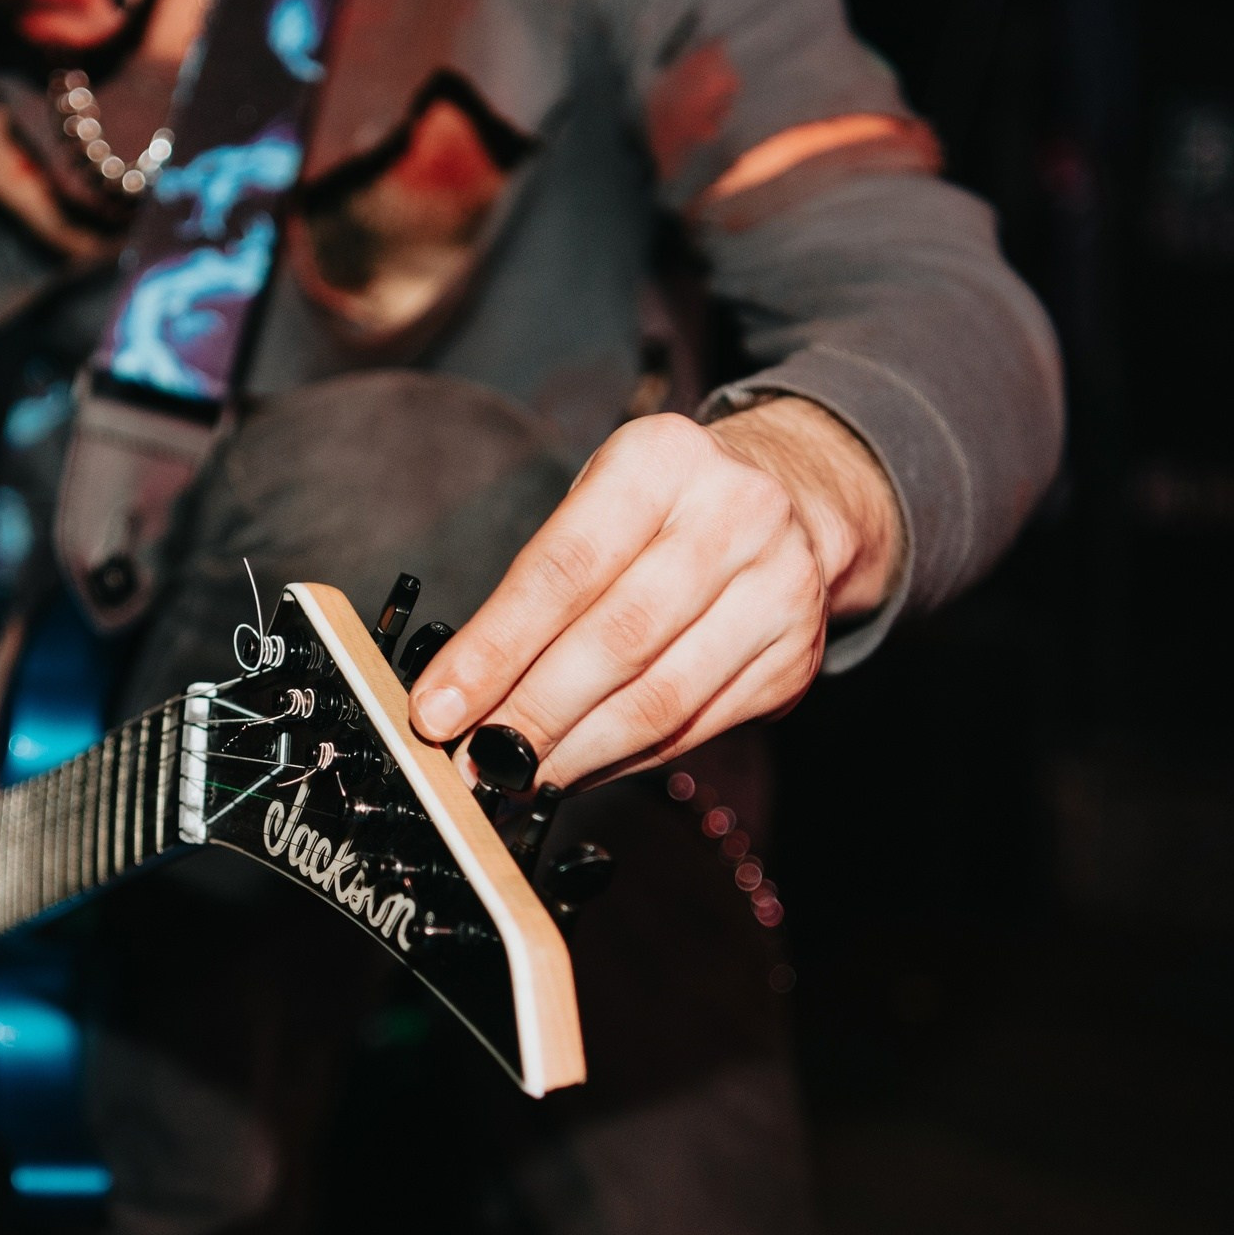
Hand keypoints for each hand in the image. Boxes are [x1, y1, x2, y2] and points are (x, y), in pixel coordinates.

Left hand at [406, 399, 902, 789]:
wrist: (791, 500)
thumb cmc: (661, 508)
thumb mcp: (596, 502)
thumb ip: (532, 586)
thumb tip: (459, 691)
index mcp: (664, 459)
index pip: (562, 570)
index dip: (494, 650)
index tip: (438, 709)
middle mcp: (736, 515)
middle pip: (615, 641)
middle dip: (531, 714)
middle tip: (475, 760)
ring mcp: (779, 589)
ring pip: (660, 699)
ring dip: (576, 752)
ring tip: (519, 775)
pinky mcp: (795, 657)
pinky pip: (694, 728)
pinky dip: (625, 759)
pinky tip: (579, 766)